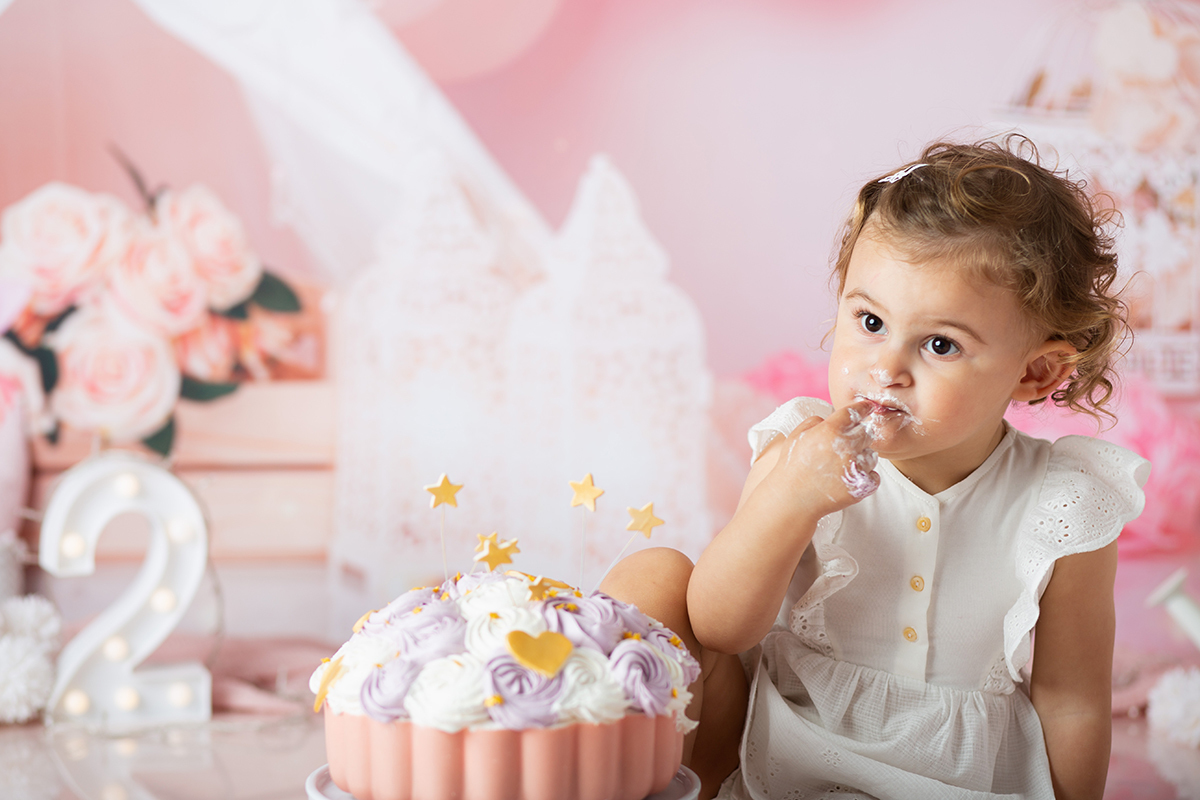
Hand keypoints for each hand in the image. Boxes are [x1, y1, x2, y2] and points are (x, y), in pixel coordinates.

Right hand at [762, 399, 879, 518]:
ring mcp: (856, 466)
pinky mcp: (863, 485)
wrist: (793, 499)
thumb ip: (815, 421)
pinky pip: (873, 475)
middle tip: (845, 447)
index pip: (855, 412)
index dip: (862, 408)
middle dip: (858, 436)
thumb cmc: (792, 467)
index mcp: (830, 430)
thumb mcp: (796, 436)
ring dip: (861, 458)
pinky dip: (864, 476)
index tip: (867, 407)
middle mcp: (847, 446)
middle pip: (866, 432)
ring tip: (843, 466)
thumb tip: (830, 418)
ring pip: (872, 455)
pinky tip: (847, 478)